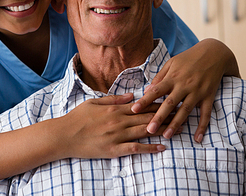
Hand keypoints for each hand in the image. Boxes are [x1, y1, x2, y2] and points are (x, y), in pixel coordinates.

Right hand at [59, 93, 175, 158]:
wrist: (64, 135)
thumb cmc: (77, 118)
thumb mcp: (94, 103)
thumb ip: (114, 99)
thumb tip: (132, 96)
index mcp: (114, 109)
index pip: (140, 105)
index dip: (157, 103)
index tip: (171, 100)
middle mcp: (118, 121)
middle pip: (146, 117)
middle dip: (165, 114)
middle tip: (181, 112)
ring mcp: (116, 136)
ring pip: (143, 131)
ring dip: (162, 129)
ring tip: (177, 128)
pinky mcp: (113, 150)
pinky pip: (135, 149)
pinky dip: (149, 148)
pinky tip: (161, 147)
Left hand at [130, 38, 238, 142]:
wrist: (214, 53)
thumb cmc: (188, 58)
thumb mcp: (171, 63)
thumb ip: (159, 77)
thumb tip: (147, 90)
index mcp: (173, 77)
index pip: (156, 91)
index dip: (144, 101)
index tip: (134, 110)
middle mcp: (184, 85)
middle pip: (169, 104)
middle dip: (158, 117)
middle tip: (149, 130)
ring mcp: (197, 92)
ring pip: (185, 110)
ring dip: (176, 124)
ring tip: (166, 136)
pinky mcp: (209, 96)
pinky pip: (206, 113)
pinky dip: (202, 126)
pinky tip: (197, 138)